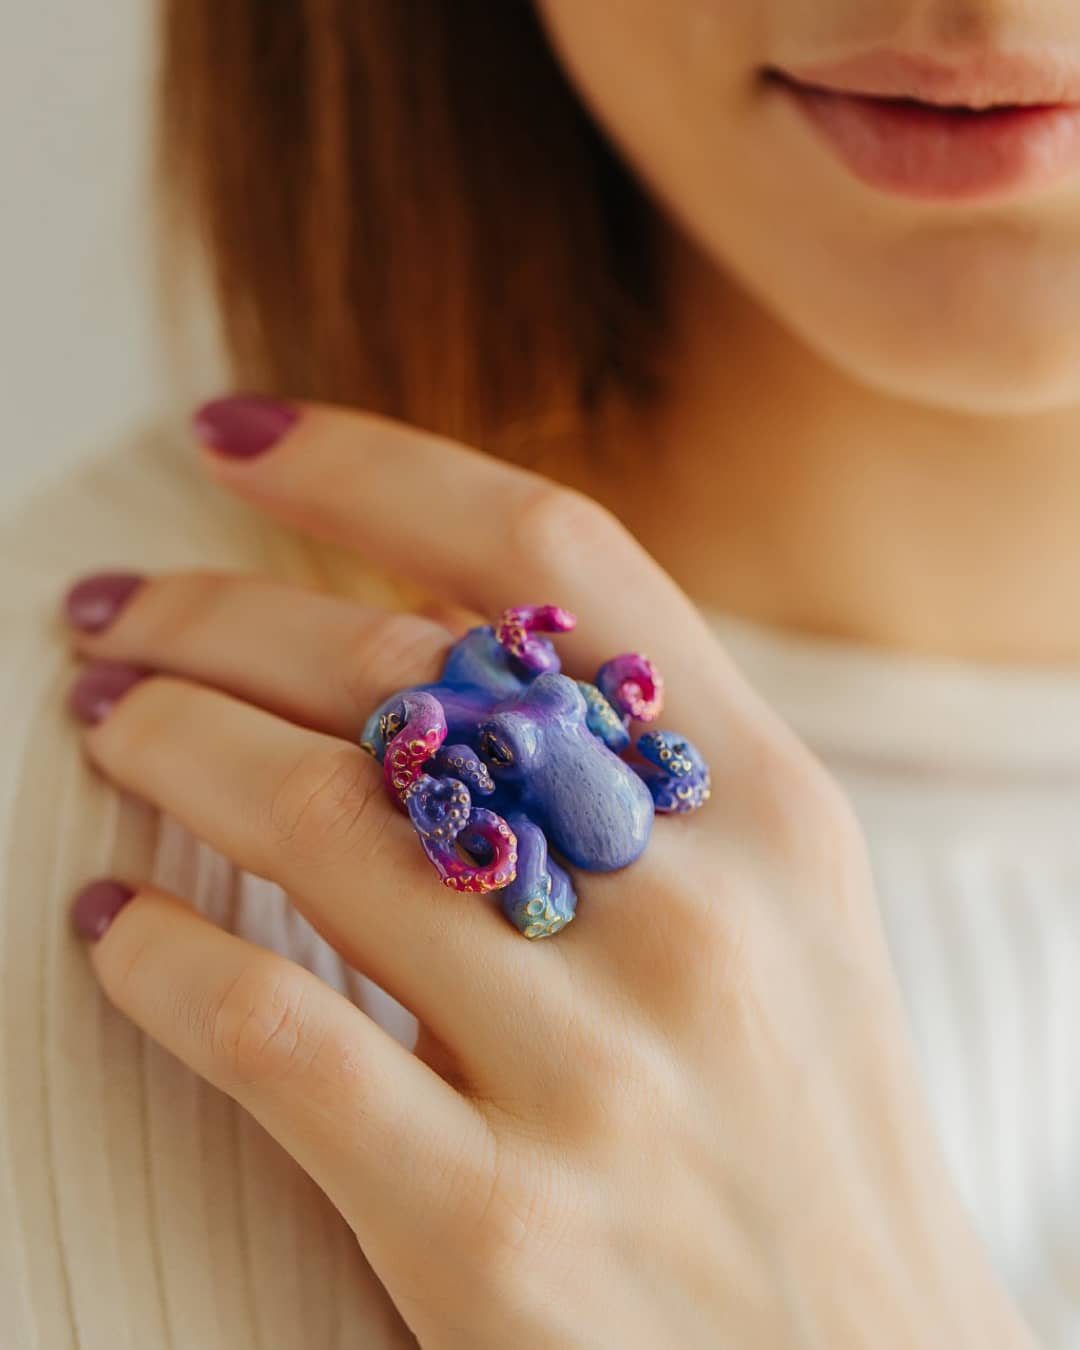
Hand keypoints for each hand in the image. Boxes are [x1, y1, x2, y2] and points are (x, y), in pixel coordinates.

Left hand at [64, 399, 1035, 1349]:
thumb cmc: (806, 1128)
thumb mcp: (783, 913)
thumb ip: (644, 765)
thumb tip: (436, 630)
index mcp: (771, 809)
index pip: (550, 555)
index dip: (371, 469)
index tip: (236, 440)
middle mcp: (696, 914)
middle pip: (402, 674)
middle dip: (211, 612)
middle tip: (109, 612)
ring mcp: (598, 1073)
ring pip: (316, 825)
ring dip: (167, 744)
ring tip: (102, 720)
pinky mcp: (495, 1231)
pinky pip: (275, 1033)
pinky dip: (158, 959)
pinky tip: (108, 932)